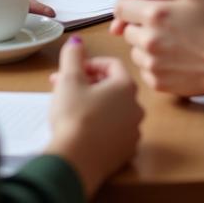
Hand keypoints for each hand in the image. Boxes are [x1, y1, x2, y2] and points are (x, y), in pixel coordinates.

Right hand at [47, 37, 141, 196]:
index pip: (112, 64)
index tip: (73, 70)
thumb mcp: (69, 79)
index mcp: (126, 86)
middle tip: (67, 87)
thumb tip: (77, 40)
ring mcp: (133, 131)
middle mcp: (136, 107)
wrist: (75, 162)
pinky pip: (114, 131)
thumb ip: (73, 55)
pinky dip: (101, 125)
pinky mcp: (126, 152)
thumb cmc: (73, 116)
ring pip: (114, 109)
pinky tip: (83, 128)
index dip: (90, 64)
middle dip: (89, 83)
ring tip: (72, 107)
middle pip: (113, 86)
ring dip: (95, 104)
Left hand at [114, 0, 203, 95]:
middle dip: (140, 24)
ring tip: (172, 40)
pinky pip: (144, 69)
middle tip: (165, 23)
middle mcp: (147, 41)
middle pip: (127, 28)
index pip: (121, 6)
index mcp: (153, 14)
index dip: (131, 3)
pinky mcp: (157, 82)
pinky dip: (154, 63)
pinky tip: (174, 57)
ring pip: (135, 49)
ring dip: (146, 44)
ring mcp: (151, 64)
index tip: (144, 5)